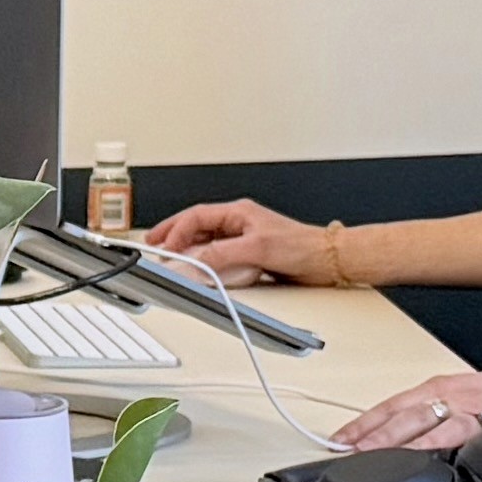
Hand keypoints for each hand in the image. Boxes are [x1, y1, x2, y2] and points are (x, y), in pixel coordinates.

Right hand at [151, 198, 328, 283]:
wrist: (326, 260)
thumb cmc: (301, 245)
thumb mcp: (256, 248)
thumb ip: (222, 254)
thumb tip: (196, 261)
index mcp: (238, 213)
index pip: (196, 217)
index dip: (175, 230)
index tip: (163, 245)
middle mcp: (239, 223)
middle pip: (197, 226)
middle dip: (174, 234)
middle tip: (155, 243)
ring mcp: (244, 239)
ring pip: (207, 241)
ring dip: (189, 249)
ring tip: (173, 257)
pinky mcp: (250, 255)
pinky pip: (220, 256)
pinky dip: (206, 262)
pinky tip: (201, 268)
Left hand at [336, 368, 481, 454]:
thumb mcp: (461, 400)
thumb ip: (431, 422)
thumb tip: (393, 447)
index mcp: (439, 389)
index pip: (390, 406)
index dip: (361, 424)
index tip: (335, 441)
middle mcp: (453, 397)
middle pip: (405, 415)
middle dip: (373, 435)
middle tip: (347, 451)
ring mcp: (477, 411)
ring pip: (434, 425)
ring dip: (403, 442)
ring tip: (379, 456)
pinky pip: (473, 438)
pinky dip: (452, 448)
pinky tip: (437, 461)